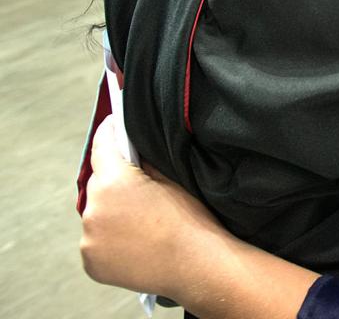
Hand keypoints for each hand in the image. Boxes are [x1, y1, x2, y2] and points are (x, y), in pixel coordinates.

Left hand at [79, 116, 226, 300]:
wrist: (197, 265)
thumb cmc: (190, 222)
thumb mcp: (171, 179)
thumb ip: (145, 164)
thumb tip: (134, 154)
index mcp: (112, 183)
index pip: (102, 146)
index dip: (109, 131)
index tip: (112, 124)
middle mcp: (93, 209)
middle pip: (98, 183)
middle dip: (114, 180)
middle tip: (139, 185)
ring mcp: (89, 238)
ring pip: (97, 213)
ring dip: (111, 211)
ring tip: (141, 219)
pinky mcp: (91, 261)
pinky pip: (96, 239)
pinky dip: (109, 237)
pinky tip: (135, 239)